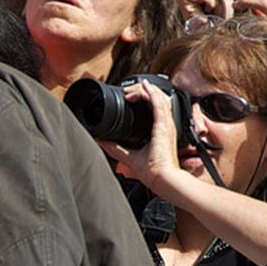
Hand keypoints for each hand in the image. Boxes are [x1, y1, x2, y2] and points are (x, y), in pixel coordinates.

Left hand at [97, 80, 183, 195]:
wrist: (161, 179)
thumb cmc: (153, 171)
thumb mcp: (129, 156)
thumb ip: (115, 148)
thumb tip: (100, 140)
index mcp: (160, 132)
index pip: (156, 109)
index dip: (146, 99)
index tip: (131, 97)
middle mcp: (165, 127)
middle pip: (158, 101)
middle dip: (144, 93)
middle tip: (129, 92)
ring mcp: (166, 125)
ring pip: (159, 99)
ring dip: (145, 90)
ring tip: (134, 87)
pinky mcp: (164, 126)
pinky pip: (159, 104)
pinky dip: (152, 93)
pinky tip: (144, 86)